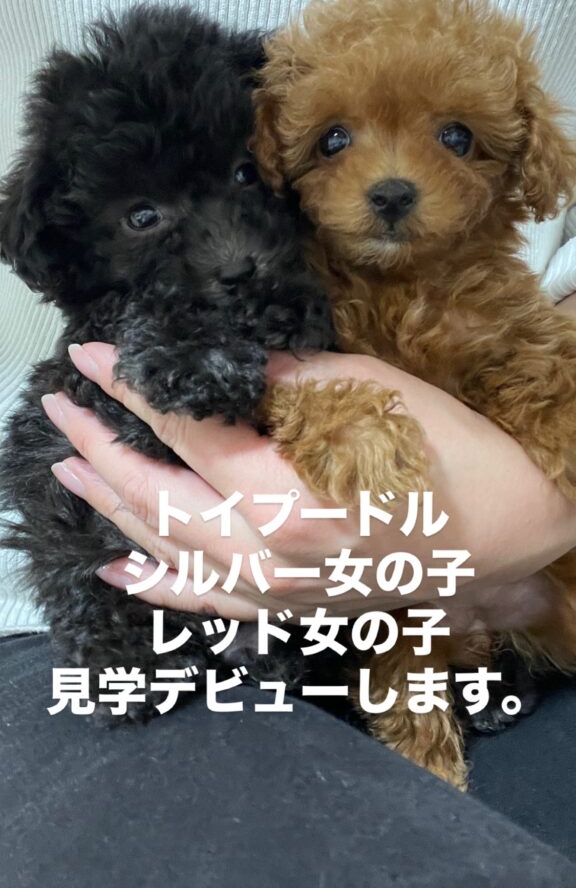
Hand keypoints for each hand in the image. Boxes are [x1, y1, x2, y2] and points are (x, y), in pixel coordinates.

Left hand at [41, 341, 575, 624]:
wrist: (503, 533)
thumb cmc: (448, 456)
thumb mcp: (370, 394)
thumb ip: (282, 383)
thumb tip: (222, 370)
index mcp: (288, 499)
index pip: (188, 433)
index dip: (136, 391)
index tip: (96, 356)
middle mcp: (269, 557)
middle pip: (161, 496)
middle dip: (102, 446)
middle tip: (61, 408)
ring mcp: (275, 593)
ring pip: (169, 550)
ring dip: (113, 507)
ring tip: (68, 472)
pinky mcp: (287, 608)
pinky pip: (205, 602)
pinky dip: (156, 584)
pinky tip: (117, 569)